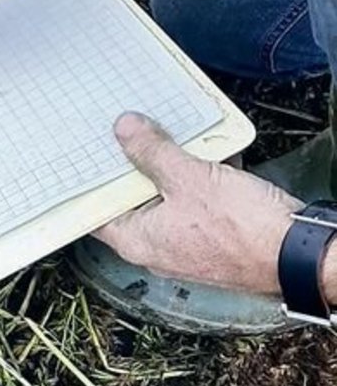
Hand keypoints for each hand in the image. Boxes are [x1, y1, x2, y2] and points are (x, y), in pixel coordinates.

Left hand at [94, 114, 298, 296]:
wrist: (300, 255)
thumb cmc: (243, 229)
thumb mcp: (189, 179)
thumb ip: (153, 153)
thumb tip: (124, 130)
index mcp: (138, 241)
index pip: (95, 211)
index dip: (90, 181)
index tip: (86, 154)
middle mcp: (157, 248)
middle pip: (131, 200)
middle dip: (132, 166)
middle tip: (125, 133)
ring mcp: (186, 245)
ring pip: (167, 198)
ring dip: (170, 168)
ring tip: (165, 134)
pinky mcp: (214, 237)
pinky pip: (196, 202)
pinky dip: (197, 179)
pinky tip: (205, 151)